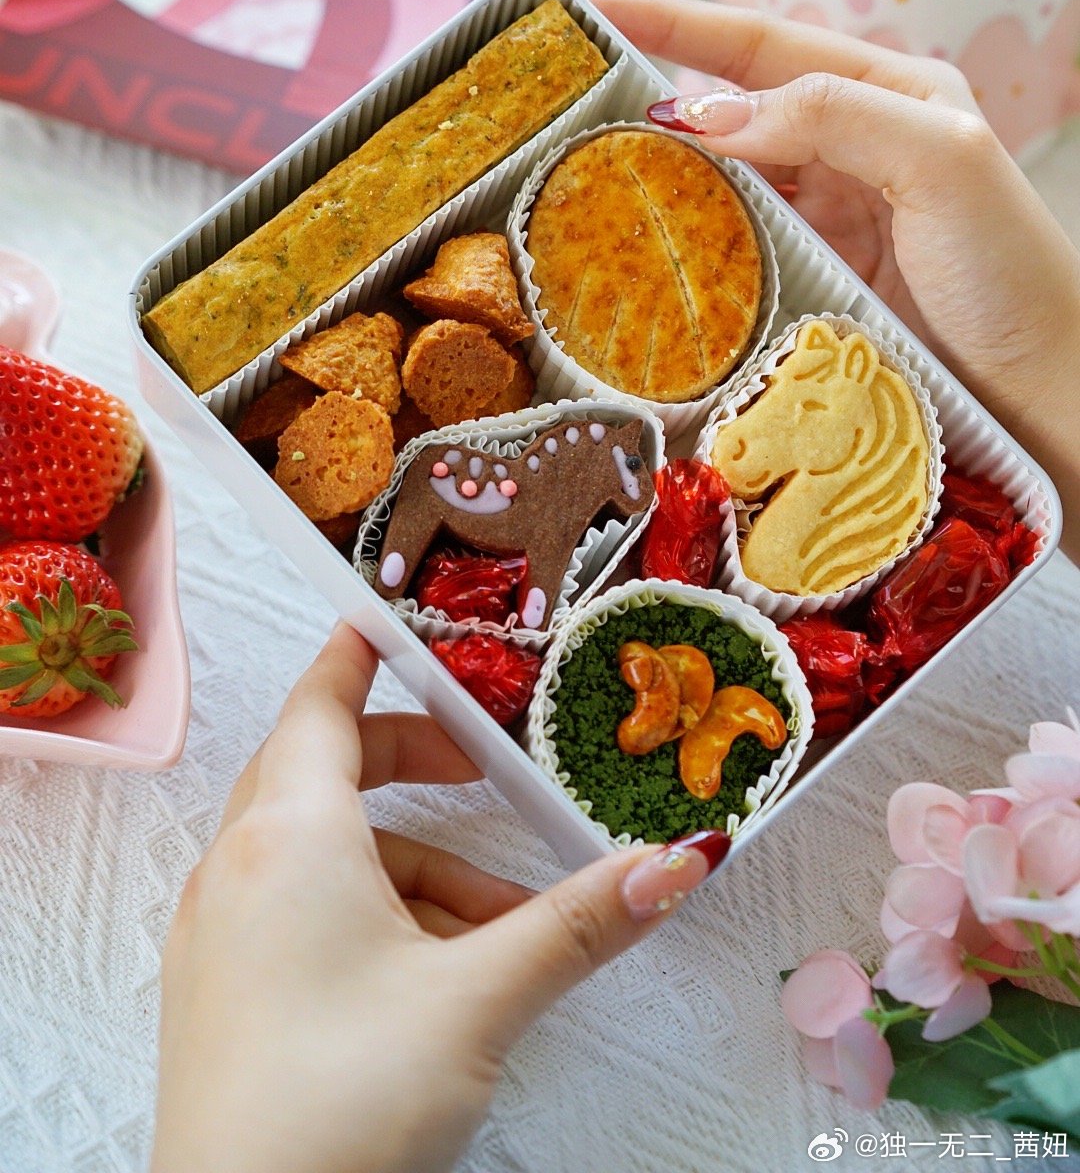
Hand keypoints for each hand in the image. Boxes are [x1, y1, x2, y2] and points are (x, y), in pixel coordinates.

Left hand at [151, 623, 727, 1172]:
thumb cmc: (340, 1106)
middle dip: (408, 759)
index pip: (322, 700)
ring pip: (320, 851)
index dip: (362, 653)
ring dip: (410, 864)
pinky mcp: (220, 991)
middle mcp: (238, 866)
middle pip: (322, 767)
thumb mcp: (479, 1000)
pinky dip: (368, 914)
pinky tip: (435, 979)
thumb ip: (582, 922)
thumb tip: (680, 860)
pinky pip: (296, 910)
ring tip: (498, 926)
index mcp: (289, 834)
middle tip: (481, 768)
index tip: (395, 621)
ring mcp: (219, 932)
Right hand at [588, 0, 1079, 560]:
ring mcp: (830, 221)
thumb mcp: (942, 158)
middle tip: (560, 102)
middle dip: (646, 97)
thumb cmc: (1016, 278)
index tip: (585, 7)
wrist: (1047, 403)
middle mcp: (852, 148)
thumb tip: (704, 112)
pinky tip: (637, 255)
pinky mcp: (812, 286)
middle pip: (727, 108)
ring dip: (655, 179)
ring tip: (576, 175)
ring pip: (720, 183)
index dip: (668, 20)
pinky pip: (730, 252)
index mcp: (889, 92)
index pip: (757, 43)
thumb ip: (832, 112)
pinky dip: (682, 248)